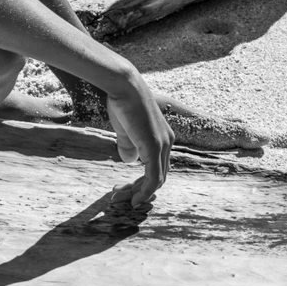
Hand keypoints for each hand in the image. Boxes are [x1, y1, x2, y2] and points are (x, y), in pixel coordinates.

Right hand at [103, 73, 172, 206]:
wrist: (123, 86)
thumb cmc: (122, 102)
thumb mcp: (125, 129)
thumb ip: (129, 146)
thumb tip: (129, 161)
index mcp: (163, 138)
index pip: (157, 167)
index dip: (142, 182)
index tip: (124, 189)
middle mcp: (168, 142)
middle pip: (158, 177)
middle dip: (138, 190)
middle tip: (118, 197)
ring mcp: (163, 145)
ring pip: (156, 180)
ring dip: (138, 193)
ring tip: (119, 198)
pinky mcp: (154, 147)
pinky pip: (153, 177)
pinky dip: (145, 191)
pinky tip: (134, 199)